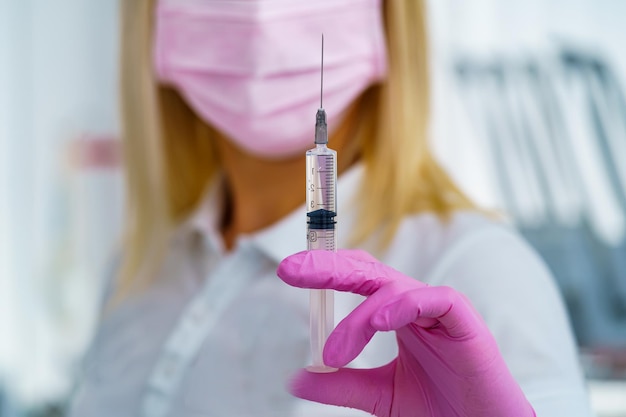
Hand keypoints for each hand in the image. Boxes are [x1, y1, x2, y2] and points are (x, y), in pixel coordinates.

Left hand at [277, 249, 534, 416]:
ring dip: (359, 318)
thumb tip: (296, 379)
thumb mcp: (380, 396)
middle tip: (291, 270)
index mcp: (396, 315)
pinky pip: (436, 299)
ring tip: (334, 355)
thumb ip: (342, 384)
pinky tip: (378, 321)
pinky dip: (404, 305)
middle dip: (329, 267)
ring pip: (394, 288)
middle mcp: (415, 307)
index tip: (288, 271)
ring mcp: (441, 311)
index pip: (358, 280)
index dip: (326, 270)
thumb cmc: (440, 410)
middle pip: (369, 271)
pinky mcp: (466, 322)